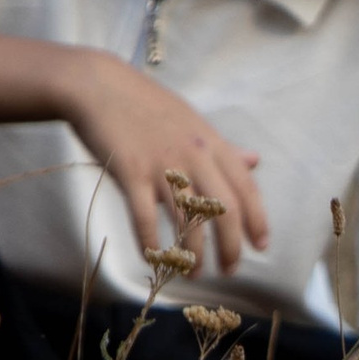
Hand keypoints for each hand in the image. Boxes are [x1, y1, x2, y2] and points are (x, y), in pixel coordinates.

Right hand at [66, 54, 268, 274]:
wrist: (98, 87)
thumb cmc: (146, 105)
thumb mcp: (192, 121)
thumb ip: (223, 148)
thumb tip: (255, 161)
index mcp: (211, 143)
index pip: (246, 186)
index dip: (257, 219)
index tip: (260, 245)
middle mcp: (194, 155)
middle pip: (224, 210)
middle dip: (230, 246)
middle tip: (228, 270)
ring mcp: (162, 164)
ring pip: (187, 219)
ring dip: (192, 253)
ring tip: (192, 272)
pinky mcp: (130, 172)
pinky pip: (144, 217)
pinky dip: (150, 243)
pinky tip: (153, 258)